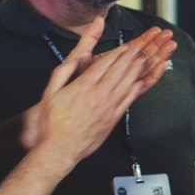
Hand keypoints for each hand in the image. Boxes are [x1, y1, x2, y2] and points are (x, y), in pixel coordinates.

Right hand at [31, 19, 176, 165]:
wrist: (61, 148)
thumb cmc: (54, 123)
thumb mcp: (50, 92)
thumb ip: (63, 72)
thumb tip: (74, 58)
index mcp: (83, 86)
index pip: (105, 63)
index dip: (117, 53)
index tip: (124, 45)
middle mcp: (99, 95)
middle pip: (120, 70)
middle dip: (131, 57)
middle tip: (140, 47)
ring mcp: (109, 107)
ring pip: (127, 82)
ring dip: (137, 69)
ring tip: (144, 58)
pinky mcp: (114, 118)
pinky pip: (129, 99)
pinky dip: (137, 87)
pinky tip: (141, 80)